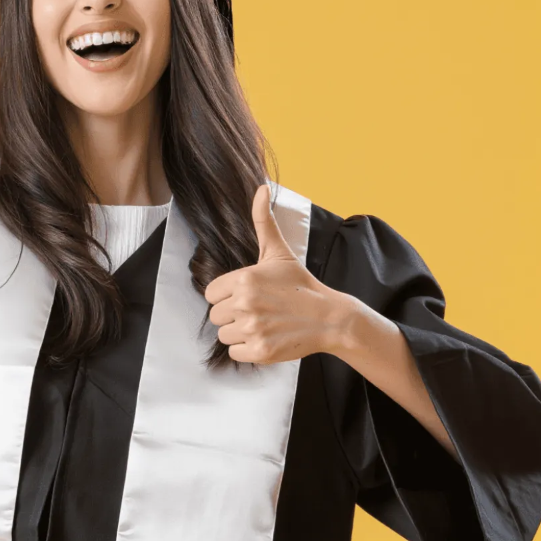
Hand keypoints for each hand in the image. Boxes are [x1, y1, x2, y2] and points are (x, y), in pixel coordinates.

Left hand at [204, 184, 345, 363]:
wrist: (329, 317)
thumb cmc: (300, 284)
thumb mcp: (279, 252)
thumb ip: (263, 221)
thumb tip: (260, 188)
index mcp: (245, 279)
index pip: (211, 293)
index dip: (226, 295)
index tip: (246, 295)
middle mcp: (245, 304)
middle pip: (216, 315)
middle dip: (233, 314)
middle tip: (258, 310)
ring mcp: (253, 328)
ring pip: (223, 334)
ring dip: (239, 332)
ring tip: (262, 323)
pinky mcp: (260, 350)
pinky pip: (235, 352)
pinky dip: (246, 348)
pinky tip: (265, 337)